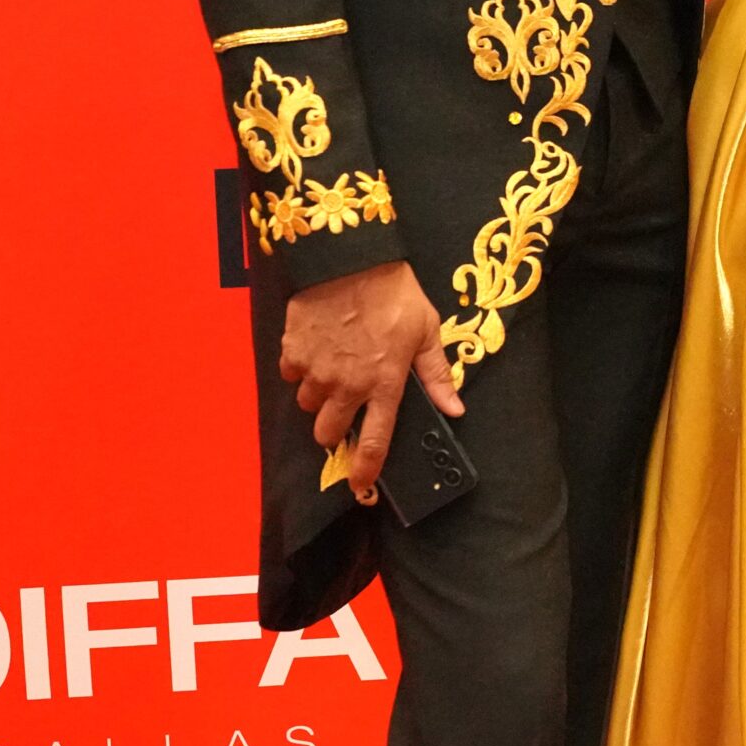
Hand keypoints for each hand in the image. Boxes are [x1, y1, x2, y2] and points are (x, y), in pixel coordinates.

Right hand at [278, 262, 463, 501]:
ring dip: (318, 398)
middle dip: (333, 429)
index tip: (361, 487)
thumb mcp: (426, 332)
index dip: (365, 471)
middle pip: (327, 432)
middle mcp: (347, 385)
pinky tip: (316, 351)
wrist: (350, 258)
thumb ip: (437, 375)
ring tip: (333, 372)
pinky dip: (300, 370)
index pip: (374, 442)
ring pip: (307, 405)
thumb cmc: (394, 294)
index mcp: (383, 384)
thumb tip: (455, 410)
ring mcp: (316, 369)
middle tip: (344, 410)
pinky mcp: (293, 351)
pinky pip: (290, 375)